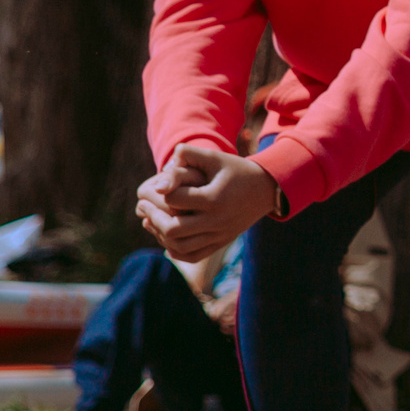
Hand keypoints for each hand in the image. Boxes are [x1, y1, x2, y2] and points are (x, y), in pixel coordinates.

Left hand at [137, 144, 279, 262]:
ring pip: (180, 246)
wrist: (266, 189)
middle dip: (153, 216)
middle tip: (143, 205)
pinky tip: (166, 237)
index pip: (174, 199)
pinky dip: (175, 250)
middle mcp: (217, 221)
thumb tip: (160, 177)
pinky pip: (192, 256)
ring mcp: (220, 235)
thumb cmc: (235, 170)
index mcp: (215, 198)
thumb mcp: (215, 158)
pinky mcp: (221, 242)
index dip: (160, 191)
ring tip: (150, 220)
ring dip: (159, 234)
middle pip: (173, 229)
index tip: (156, 185)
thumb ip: (187, 155)